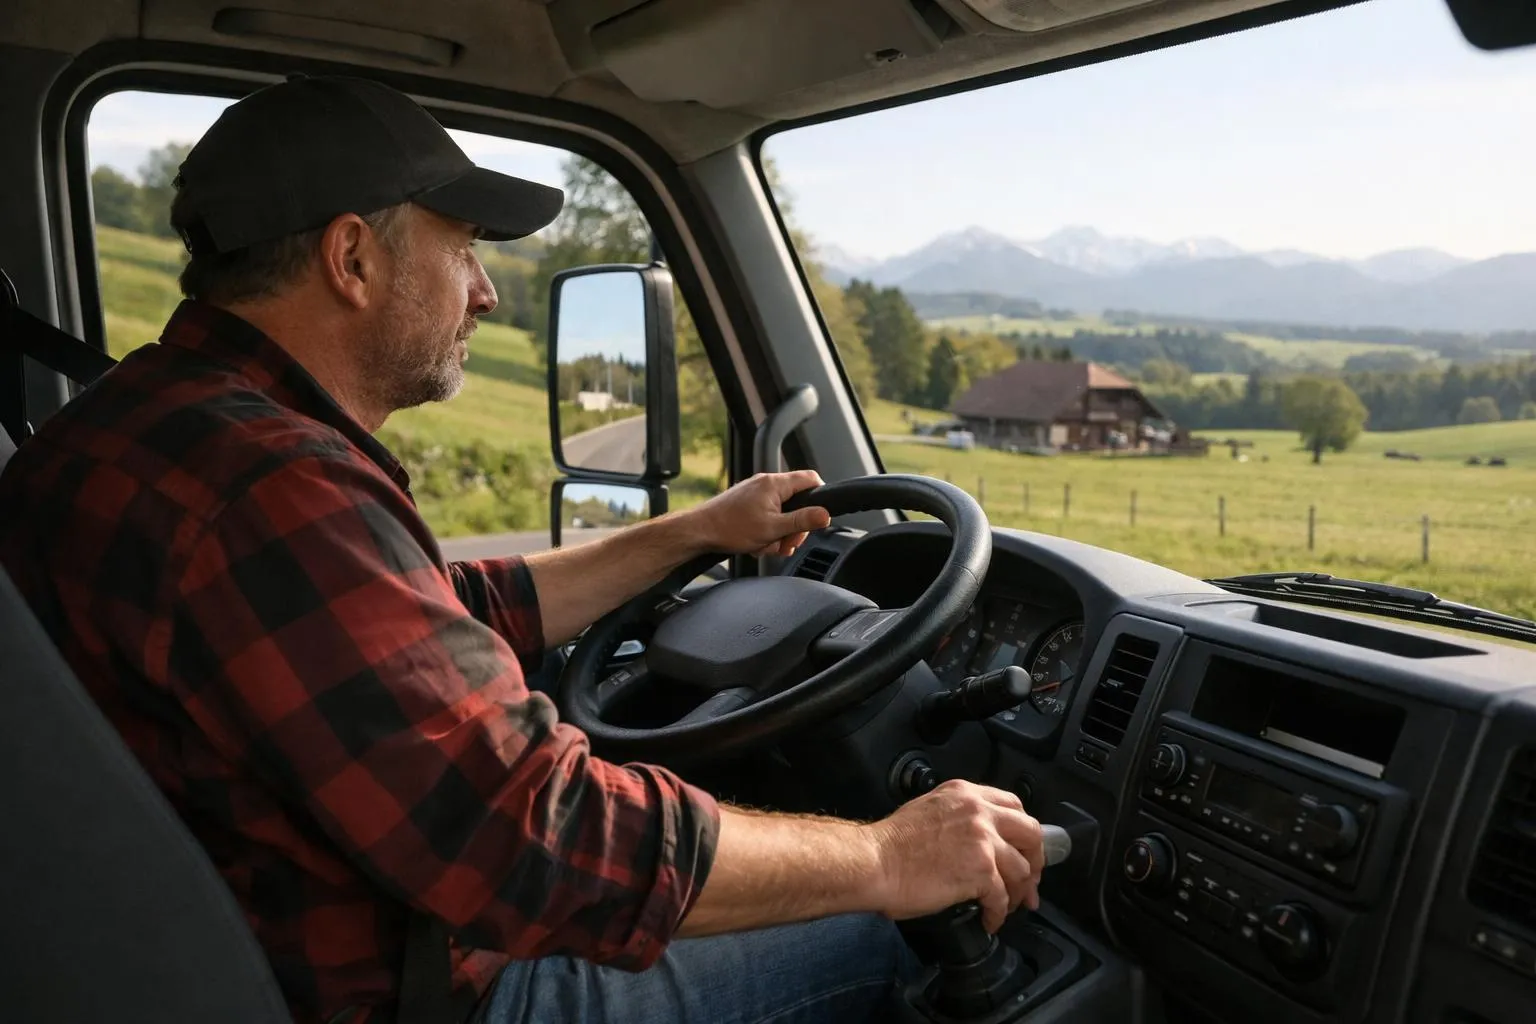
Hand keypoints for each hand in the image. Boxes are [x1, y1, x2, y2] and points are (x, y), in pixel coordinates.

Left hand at [687, 471, 831, 557]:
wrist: (700, 531)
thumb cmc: (731, 528)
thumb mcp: (773, 528)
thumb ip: (802, 521)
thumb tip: (825, 515)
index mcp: (775, 484)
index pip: (811, 479)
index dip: (820, 497)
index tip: (818, 517)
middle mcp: (766, 484)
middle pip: (797, 502)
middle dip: (795, 527)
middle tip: (787, 542)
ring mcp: (755, 493)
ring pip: (781, 513)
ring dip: (779, 533)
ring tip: (767, 545)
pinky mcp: (747, 504)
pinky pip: (767, 517)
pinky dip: (766, 532)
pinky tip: (757, 543)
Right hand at [864, 779, 1044, 933]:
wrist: (874, 862)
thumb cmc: (891, 843)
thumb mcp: (929, 809)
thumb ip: (958, 816)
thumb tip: (975, 840)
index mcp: (965, 794)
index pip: (1014, 805)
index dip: (1023, 832)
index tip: (1024, 849)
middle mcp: (979, 811)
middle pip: (1031, 833)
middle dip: (1036, 861)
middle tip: (1030, 882)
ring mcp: (982, 840)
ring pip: (1022, 869)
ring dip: (1019, 893)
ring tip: (1008, 907)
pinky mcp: (981, 870)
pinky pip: (1003, 897)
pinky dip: (999, 913)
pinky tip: (989, 920)